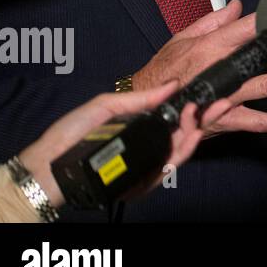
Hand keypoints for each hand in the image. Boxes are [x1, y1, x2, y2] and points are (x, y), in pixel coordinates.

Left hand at [16, 81, 226, 206]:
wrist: (49, 164)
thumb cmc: (71, 133)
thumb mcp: (105, 106)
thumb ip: (140, 97)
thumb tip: (173, 84)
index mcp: (142, 128)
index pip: (176, 119)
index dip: (196, 108)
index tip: (212, 95)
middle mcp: (148, 147)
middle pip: (185, 135)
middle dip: (204, 120)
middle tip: (218, 104)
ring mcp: (146, 166)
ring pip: (181, 153)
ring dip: (195, 134)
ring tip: (199, 117)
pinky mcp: (141, 183)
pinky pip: (167, 171)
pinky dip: (181, 154)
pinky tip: (187, 138)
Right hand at [129, 0, 266, 137]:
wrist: (141, 109)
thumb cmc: (164, 70)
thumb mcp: (183, 38)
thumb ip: (214, 22)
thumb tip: (238, 6)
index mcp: (212, 46)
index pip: (252, 27)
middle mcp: (221, 70)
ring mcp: (224, 97)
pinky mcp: (223, 121)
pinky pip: (259, 122)